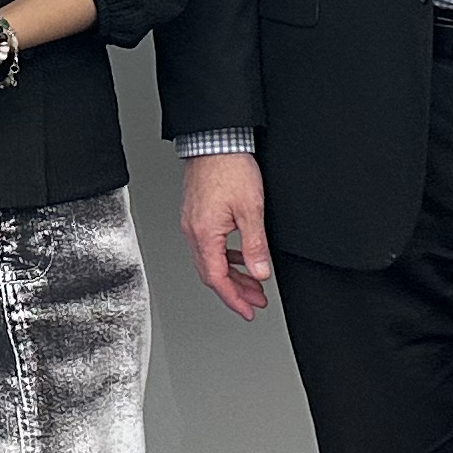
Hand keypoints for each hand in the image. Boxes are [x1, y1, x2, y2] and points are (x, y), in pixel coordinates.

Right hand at [180, 150, 273, 319]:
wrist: (215, 140)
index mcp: (204, 234)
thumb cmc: (229, 168)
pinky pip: (208, 246)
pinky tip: (240, 256)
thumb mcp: (251, 210)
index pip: (217, 279)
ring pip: (210, 261)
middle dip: (235, 291)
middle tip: (256, 301)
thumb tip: (260, 274)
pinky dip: (226, 257)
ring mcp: (192, 223)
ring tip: (253, 282)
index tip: (249, 311)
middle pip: (212, 274)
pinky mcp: (196, 214)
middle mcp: (193, 232)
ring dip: (232, 275)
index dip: (234, 299)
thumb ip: (254, 246)